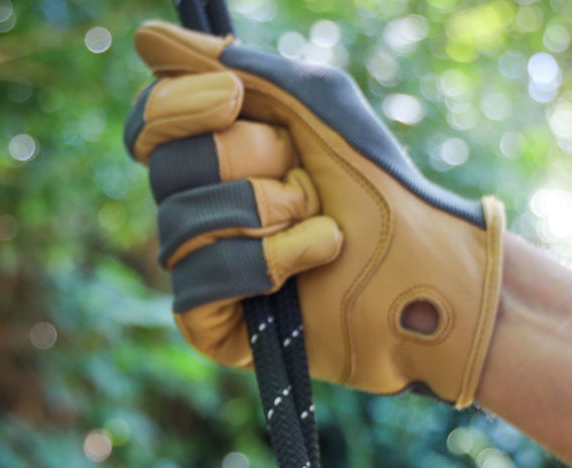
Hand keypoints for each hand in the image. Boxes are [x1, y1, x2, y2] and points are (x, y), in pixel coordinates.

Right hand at [125, 21, 505, 407]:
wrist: (426, 267)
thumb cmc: (376, 186)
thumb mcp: (313, 101)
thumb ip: (235, 66)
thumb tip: (145, 38)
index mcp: (212, 157)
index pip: (149, 124)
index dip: (176, 106)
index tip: (234, 97)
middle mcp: (197, 211)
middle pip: (167, 169)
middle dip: (247, 160)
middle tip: (306, 172)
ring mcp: (201, 271)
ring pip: (181, 225)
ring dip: (267, 209)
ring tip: (320, 218)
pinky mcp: (212, 327)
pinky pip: (197, 283)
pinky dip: (266, 261)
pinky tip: (318, 255)